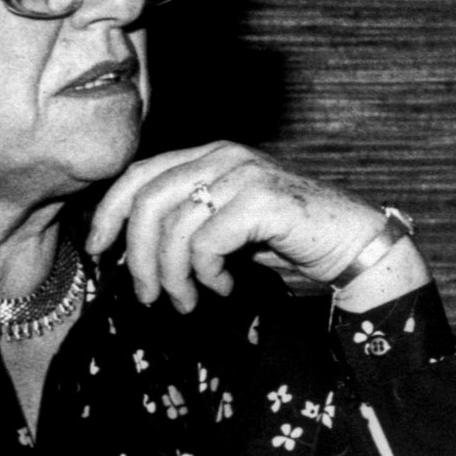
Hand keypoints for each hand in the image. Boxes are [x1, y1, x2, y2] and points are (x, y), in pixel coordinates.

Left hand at [87, 141, 424, 311]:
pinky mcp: (263, 200)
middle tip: (147, 295)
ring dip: (173, 275)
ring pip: (174, 227)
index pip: (139, 173)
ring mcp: (246, 174)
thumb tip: (129, 248)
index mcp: (213, 155)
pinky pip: (206, 241)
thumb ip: (188, 222)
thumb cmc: (292, 243)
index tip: (99, 251)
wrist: (357, 248)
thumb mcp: (229, 227)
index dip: (109, 212)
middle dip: (138, 256)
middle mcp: (226, 156)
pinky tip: (224, 286)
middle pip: (147, 201)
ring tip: (190, 300)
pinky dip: (207, 273)